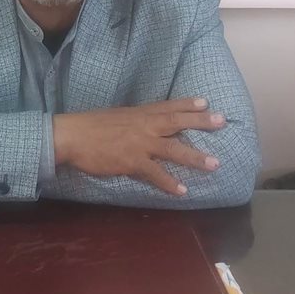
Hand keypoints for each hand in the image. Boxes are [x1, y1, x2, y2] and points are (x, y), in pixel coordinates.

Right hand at [53, 98, 226, 195]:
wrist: (72, 135)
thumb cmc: (89, 126)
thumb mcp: (115, 116)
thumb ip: (132, 121)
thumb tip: (141, 125)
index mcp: (139, 113)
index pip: (167, 106)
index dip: (187, 104)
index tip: (205, 102)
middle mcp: (144, 126)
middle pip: (177, 122)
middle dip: (201, 122)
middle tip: (222, 121)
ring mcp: (140, 144)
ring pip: (173, 149)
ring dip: (195, 157)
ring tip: (214, 164)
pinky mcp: (132, 161)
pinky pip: (156, 174)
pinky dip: (169, 183)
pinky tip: (182, 191)